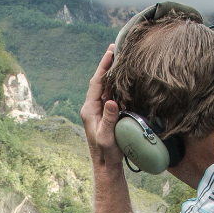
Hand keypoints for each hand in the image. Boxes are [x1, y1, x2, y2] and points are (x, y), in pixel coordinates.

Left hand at [81, 44, 123, 169]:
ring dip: (113, 73)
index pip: (97, 82)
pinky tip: (124, 77)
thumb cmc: (106, 152)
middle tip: (117, 47)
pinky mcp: (106, 114)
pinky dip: (117, 84)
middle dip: (108, 64)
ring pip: (106, 87)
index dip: (104, 66)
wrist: (105, 165)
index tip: (111, 51)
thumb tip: (111, 101)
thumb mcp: (107, 136)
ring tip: (121, 57)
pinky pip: (111, 95)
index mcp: (89, 109)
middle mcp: (92, 107)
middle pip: (101, 81)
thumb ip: (109, 118)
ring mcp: (99, 110)